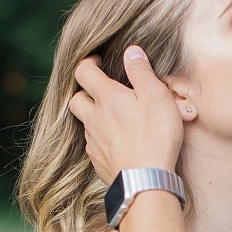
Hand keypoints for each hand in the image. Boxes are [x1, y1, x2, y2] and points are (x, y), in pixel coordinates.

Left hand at [69, 46, 183, 185]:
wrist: (146, 180)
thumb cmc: (155, 135)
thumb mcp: (156, 95)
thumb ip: (141, 71)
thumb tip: (131, 51)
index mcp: (106, 97)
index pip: (83, 71)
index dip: (88, 62)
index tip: (98, 62)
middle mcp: (94, 118)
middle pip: (75, 99)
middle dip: (84, 92)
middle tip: (101, 91)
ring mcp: (94, 142)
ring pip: (85, 123)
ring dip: (95, 117)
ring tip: (115, 118)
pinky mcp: (98, 162)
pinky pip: (94, 146)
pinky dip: (103, 139)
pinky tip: (119, 142)